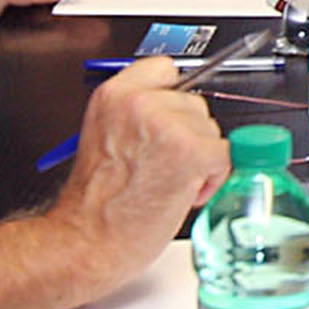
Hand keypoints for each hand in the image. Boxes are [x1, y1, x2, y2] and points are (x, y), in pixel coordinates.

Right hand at [49, 58, 229, 276]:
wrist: (85, 240)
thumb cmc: (95, 203)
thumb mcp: (104, 138)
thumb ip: (137, 117)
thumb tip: (177, 111)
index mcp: (114, 96)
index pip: (165, 68)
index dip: (173, 98)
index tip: (173, 120)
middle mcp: (139, 103)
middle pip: (195, 104)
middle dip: (189, 136)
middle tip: (163, 168)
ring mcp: (167, 124)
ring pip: (211, 131)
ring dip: (200, 161)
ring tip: (167, 183)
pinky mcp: (191, 151)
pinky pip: (223, 155)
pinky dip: (211, 179)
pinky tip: (181, 193)